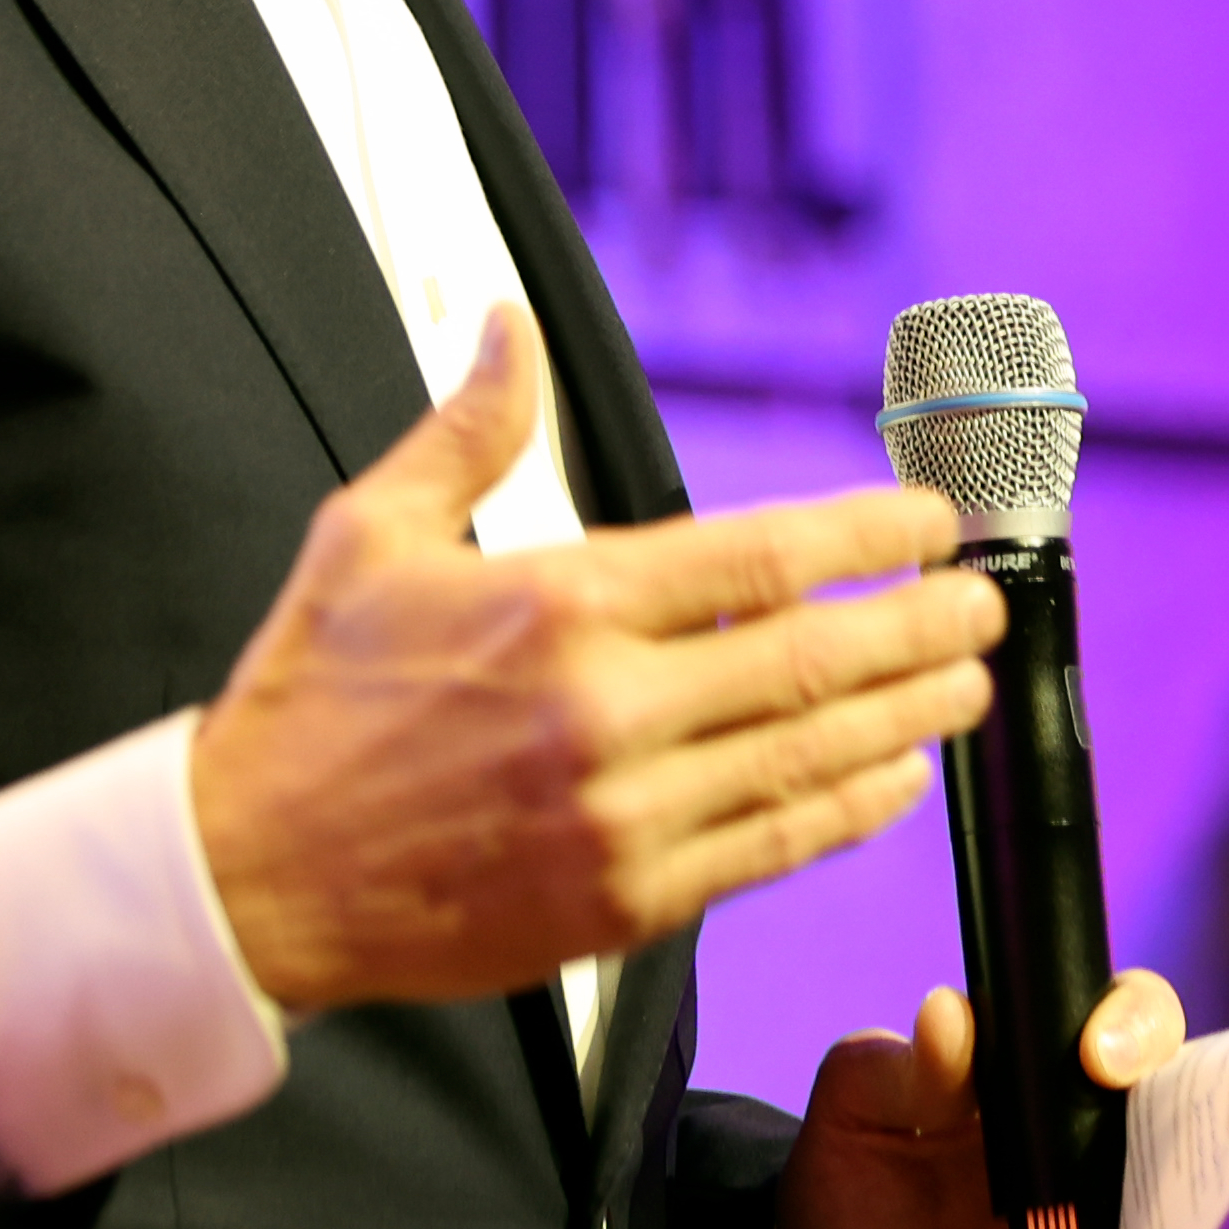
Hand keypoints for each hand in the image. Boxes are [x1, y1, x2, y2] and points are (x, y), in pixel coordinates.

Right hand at [193, 306, 1006, 1015]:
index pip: (758, 557)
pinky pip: (768, 852)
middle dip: (919, 624)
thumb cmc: (307, 702)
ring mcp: (620, 816)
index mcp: (557, 604)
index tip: (927, 520)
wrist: (244, 877)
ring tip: (970, 682)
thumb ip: (468, 430)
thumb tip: (509, 325)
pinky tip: (893, 780)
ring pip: (807, 756)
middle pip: (812, 656)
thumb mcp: (370, 534)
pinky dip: (845, 812)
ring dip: (907, 714)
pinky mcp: (619, 903)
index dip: (866, 533)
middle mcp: (603, 710)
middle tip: (984, 603)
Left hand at [776, 974, 1228, 1228]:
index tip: (1098, 1054)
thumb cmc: (855, 1207)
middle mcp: (1101, 1142)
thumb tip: (949, 1017)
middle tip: (1139, 1141)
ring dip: (1182, 1210)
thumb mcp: (850, 1125)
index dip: (1130, 1022)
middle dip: (1194, 1101)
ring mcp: (1121, 1227)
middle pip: (1188, 1096)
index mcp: (1043, 1074)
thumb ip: (893, 1070)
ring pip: (1196, 1199)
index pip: (1120, 1017)